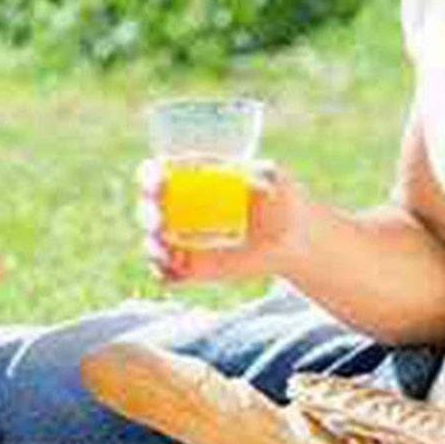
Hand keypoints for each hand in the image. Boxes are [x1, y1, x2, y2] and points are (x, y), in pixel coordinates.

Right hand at [137, 160, 310, 284]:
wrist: (297, 239)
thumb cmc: (283, 199)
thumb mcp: (275, 178)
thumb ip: (260, 171)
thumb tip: (243, 178)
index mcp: (190, 180)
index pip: (155, 174)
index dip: (149, 177)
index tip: (159, 184)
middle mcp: (180, 209)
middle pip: (147, 209)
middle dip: (148, 215)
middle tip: (162, 224)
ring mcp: (185, 241)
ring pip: (152, 243)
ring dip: (152, 247)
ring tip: (167, 252)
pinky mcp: (193, 268)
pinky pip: (165, 273)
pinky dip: (162, 272)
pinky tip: (175, 268)